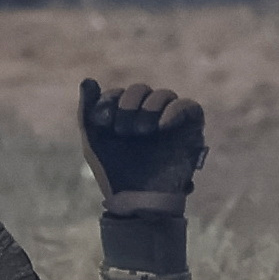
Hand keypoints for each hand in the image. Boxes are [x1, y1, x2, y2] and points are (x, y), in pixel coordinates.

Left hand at [78, 80, 207, 212]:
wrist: (136, 200)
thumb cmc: (113, 173)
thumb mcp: (93, 140)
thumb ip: (88, 110)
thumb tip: (88, 80)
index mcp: (124, 117)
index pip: (120, 92)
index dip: (110, 101)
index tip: (104, 123)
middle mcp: (147, 116)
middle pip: (141, 89)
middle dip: (129, 104)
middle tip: (123, 130)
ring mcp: (169, 122)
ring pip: (164, 94)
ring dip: (149, 108)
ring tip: (141, 132)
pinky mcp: (190, 130)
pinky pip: (190, 106)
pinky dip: (175, 110)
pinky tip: (161, 126)